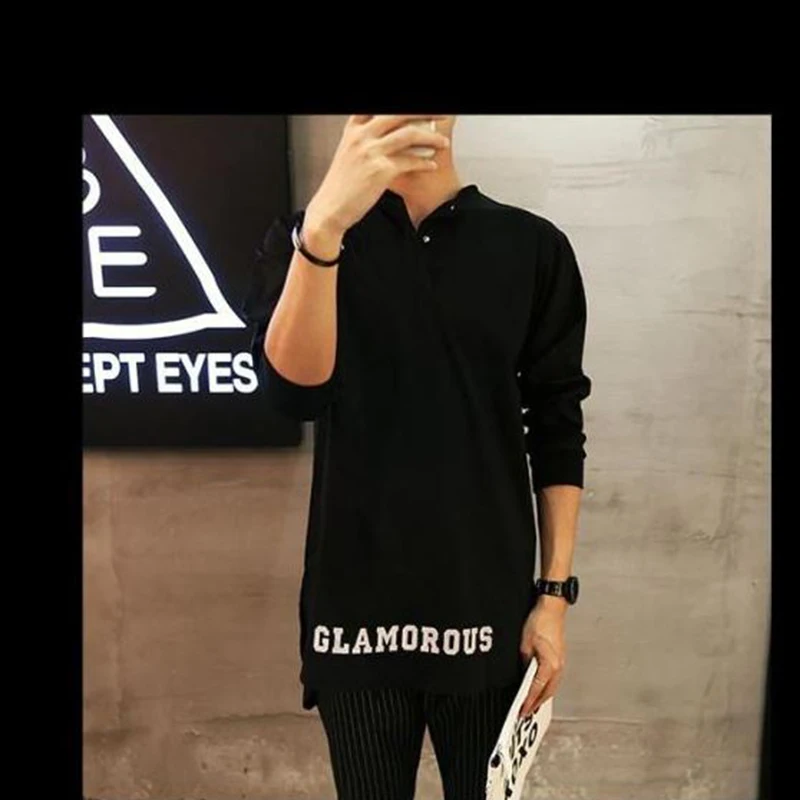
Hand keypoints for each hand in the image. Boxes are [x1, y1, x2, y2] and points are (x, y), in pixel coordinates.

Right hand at [304, 114, 451, 237]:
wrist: (330, 209)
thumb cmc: (341, 186)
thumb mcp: (349, 154)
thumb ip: (366, 140)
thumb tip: (391, 135)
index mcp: (353, 129)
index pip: (377, 107)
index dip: (401, 109)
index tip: (417, 112)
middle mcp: (361, 136)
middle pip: (398, 113)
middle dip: (424, 113)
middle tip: (439, 115)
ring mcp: (370, 152)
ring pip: (408, 134)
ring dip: (431, 138)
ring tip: (443, 143)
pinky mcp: (380, 171)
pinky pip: (410, 161)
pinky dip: (425, 163)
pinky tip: (431, 165)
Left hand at [518, 595, 567, 716]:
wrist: (552, 608)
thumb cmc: (540, 622)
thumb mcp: (524, 644)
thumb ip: (524, 661)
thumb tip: (522, 674)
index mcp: (550, 665)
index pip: (536, 689)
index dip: (528, 702)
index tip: (522, 710)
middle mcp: (558, 667)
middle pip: (547, 692)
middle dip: (537, 704)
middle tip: (526, 713)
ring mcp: (561, 663)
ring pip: (552, 686)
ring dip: (542, 696)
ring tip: (532, 704)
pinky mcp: (560, 658)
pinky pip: (554, 678)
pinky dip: (546, 686)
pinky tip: (540, 688)